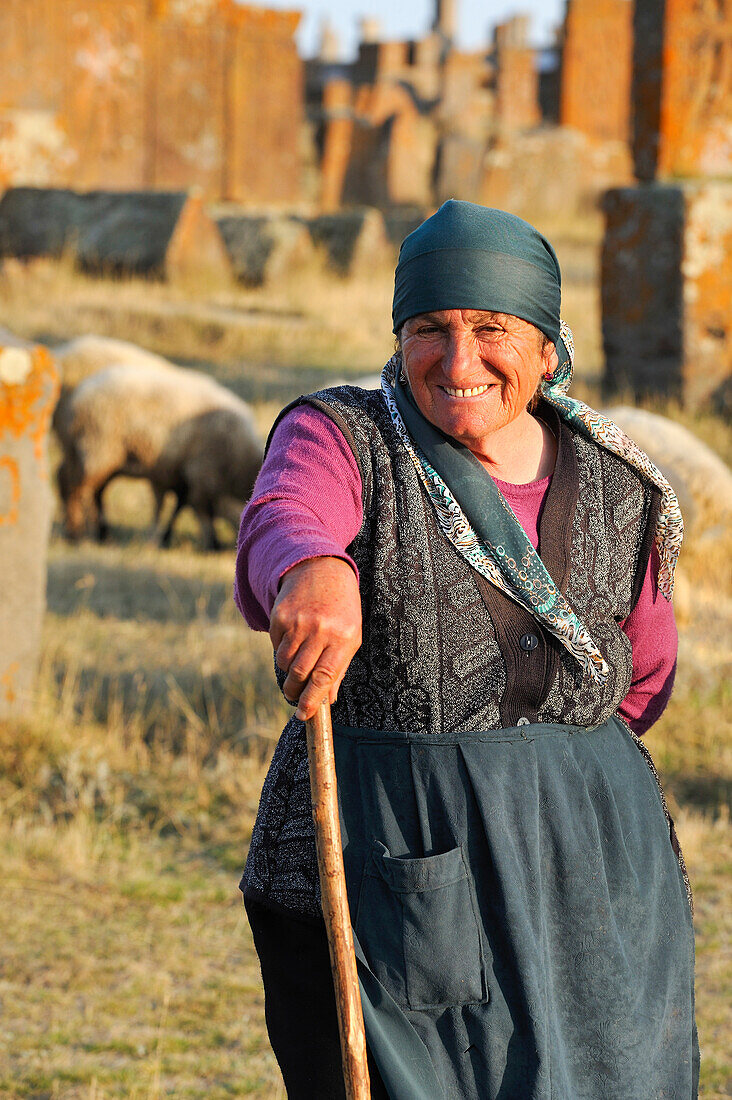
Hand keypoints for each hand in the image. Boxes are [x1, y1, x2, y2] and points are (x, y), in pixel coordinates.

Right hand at [269, 557, 361, 721]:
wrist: (321, 569)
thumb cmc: (341, 609)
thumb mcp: (351, 635)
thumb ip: (339, 668)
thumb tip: (327, 700)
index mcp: (343, 637)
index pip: (324, 677)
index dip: (311, 700)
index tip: (303, 715)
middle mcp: (320, 629)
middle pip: (301, 673)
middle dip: (294, 691)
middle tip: (293, 696)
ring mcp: (299, 622)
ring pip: (285, 662)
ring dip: (287, 671)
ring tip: (296, 664)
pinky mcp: (281, 616)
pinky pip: (276, 646)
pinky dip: (281, 651)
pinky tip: (292, 640)